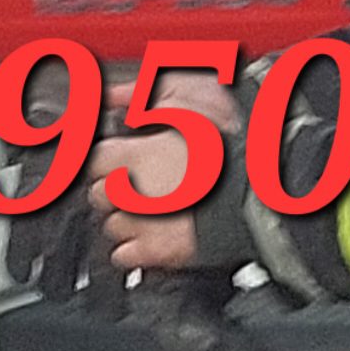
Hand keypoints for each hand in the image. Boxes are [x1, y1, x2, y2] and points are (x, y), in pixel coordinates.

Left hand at [92, 67, 241, 276]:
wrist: (257, 193)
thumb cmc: (226, 149)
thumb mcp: (185, 103)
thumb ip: (140, 97)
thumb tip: (113, 94)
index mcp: (132, 155)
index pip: (92, 161)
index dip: (106, 161)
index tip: (118, 161)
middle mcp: (129, 191)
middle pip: (99, 195)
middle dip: (115, 191)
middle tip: (141, 185)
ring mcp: (140, 224)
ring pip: (112, 226)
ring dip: (126, 220)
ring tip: (153, 211)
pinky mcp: (155, 252)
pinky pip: (123, 256)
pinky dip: (133, 250)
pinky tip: (151, 236)